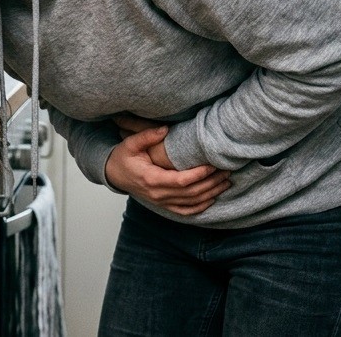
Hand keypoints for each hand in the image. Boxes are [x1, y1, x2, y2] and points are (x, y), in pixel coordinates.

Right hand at [105, 122, 230, 215]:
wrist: (113, 174)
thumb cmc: (123, 158)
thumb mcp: (130, 144)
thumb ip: (147, 136)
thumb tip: (165, 129)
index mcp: (151, 179)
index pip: (181, 181)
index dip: (199, 175)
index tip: (212, 165)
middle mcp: (157, 194)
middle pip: (191, 193)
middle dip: (211, 183)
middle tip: (226, 171)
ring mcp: (161, 202)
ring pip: (191, 204)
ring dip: (211, 194)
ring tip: (226, 182)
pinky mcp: (163, 205)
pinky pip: (185, 211)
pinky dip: (201, 207)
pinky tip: (212, 198)